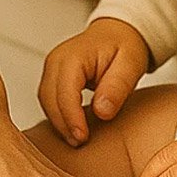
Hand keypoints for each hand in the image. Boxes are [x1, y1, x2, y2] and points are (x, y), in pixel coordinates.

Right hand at [38, 17, 151, 144]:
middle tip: (80, 143)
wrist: (118, 33)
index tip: (83, 138)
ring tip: (78, 139)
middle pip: (49, 98)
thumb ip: (116, 87)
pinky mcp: (53, 75)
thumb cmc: (124, 46)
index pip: (64, 91)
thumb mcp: (131, 65)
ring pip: (45, 100)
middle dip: (62, 124)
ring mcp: (52, 66)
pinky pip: (48, 99)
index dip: (72, 118)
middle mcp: (57, 59)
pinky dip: (57, 115)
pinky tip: (73, 126)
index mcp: (74, 55)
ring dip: (58, 122)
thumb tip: (102, 111)